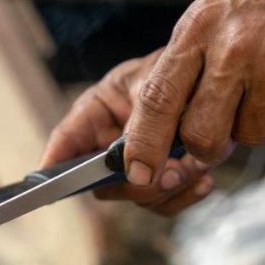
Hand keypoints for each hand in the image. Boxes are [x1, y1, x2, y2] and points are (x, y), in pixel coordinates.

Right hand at [40, 52, 217, 216]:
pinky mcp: (164, 175)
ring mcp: (137, 163)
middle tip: (167, 176)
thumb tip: (138, 170)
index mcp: (96, 112)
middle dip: (134, 184)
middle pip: (102, 184)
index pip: (66, 143)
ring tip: (194, 168)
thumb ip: (143, 121)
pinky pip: (165, 201)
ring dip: (167, 189)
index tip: (46, 187)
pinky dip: (185, 195)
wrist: (219, 72)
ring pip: (137, 196)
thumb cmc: (180, 63)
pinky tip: (203, 182)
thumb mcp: (156, 81)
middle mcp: (110, 143)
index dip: (54, 167)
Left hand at [124, 0, 264, 183]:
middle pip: (200, 134)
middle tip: (223, 125)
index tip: (138, 172)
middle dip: (207, 144)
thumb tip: (153, 125)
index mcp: (202, 28)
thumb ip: (186, 62)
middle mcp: (235, 50)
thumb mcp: (218, 10)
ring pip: (246, 139)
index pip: (158, 98)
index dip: (144, 144)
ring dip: (256, 124)